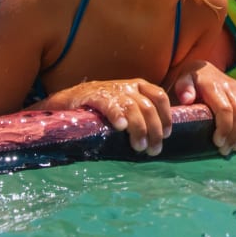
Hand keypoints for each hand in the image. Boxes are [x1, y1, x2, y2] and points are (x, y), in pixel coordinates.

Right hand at [38, 78, 172, 155]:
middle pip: (149, 107)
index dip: (166, 116)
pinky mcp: (94, 96)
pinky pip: (110, 105)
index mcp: (137, 87)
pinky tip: (120, 127)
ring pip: (133, 108)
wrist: (68, 100)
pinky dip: (117, 115)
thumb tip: (158, 138)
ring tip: (139, 147)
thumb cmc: (100, 108)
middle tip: (152, 150)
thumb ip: (140, 116)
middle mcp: (127, 87)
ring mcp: (111, 90)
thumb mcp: (124, 106)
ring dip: (139, 129)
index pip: (159, 96)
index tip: (167, 134)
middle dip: (154, 131)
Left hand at [171, 61, 235, 155]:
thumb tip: (187, 100)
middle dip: (234, 135)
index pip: (225, 109)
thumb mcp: (182, 81)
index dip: (225, 128)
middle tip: (225, 151)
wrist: (202, 68)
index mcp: (213, 86)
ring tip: (235, 147)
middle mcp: (230, 86)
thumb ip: (183, 88)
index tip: (218, 143)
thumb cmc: (189, 80)